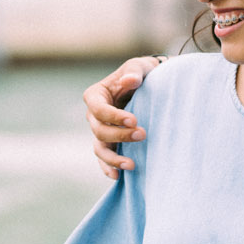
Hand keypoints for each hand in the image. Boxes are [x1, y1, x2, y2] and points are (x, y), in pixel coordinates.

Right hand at [83, 58, 161, 178]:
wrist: (150, 86)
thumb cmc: (141, 74)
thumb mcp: (139, 67)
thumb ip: (134, 72)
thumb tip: (130, 80)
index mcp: (96, 95)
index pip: (98, 109)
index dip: (113, 117)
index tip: (134, 120)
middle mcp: (94, 115)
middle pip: (99, 130)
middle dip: (120, 135)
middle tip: (143, 135)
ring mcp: (101, 131)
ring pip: (100, 148)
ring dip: (114, 158)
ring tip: (132, 164)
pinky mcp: (110, 143)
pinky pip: (104, 159)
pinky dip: (108, 168)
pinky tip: (118, 177)